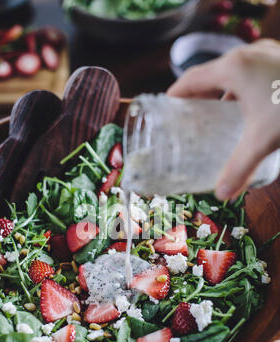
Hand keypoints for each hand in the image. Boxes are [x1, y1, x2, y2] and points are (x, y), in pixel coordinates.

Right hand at [167, 39, 279, 199]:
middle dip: (196, 96)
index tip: (165, 112)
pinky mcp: (278, 60)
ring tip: (214, 117)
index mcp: (232, 69)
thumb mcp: (264, 141)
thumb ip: (240, 168)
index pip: (190, 80)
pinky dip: (239, 90)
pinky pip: (248, 73)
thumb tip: (221, 195)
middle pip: (209, 75)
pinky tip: (245, 111)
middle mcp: (245, 56)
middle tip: (188, 120)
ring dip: (219, 93)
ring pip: (231, 73)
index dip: (174, 96)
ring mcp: (264, 55)